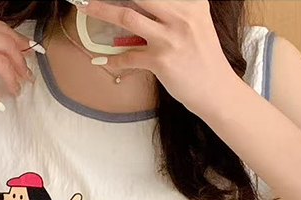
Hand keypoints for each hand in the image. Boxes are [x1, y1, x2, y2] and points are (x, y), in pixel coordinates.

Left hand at [80, 0, 239, 116]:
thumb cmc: (204, 59)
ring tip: (85, 7)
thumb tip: (143, 6)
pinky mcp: (161, 61)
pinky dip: (114, 59)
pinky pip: (129, 57)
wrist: (216, 90)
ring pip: (127, 17)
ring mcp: (170, 38)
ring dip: (101, 10)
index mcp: (191, 3)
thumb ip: (175, 11)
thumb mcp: (196, 24)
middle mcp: (181, 16)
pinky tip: (103, 60)